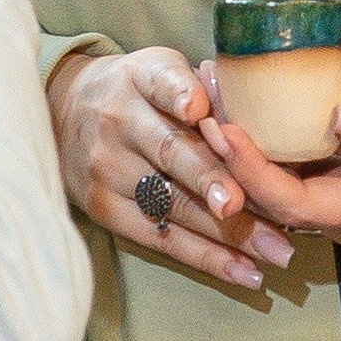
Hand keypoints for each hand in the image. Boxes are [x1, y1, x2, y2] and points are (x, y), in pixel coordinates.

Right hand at [51, 48, 294, 295]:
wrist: (65, 114)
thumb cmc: (138, 94)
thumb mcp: (161, 70)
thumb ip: (207, 90)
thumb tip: (269, 123)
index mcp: (140, 78)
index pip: (160, 81)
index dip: (180, 94)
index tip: (199, 109)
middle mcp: (120, 121)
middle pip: (171, 152)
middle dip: (213, 181)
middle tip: (248, 202)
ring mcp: (109, 168)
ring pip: (174, 203)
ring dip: (228, 231)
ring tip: (275, 249)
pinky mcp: (105, 209)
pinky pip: (162, 238)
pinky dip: (207, 257)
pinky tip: (245, 270)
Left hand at [205, 93, 340, 242]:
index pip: (289, 200)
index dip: (251, 169)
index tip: (225, 128)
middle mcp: (337, 214)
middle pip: (265, 195)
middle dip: (227, 153)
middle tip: (200, 97)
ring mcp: (333, 201)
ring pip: (268, 183)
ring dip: (236, 145)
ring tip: (209, 91)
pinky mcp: (333, 183)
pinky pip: (283, 170)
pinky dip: (258, 140)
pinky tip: (242, 102)